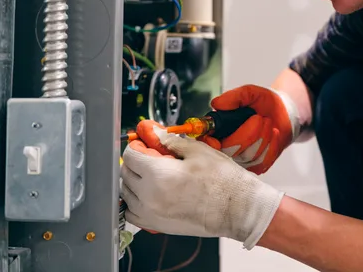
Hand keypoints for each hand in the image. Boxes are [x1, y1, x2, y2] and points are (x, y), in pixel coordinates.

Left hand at [121, 128, 283, 248]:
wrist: (237, 209)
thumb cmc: (223, 182)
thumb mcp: (199, 152)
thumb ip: (172, 142)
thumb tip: (158, 136)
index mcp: (158, 175)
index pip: (130, 156)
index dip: (137, 146)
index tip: (144, 143)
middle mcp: (149, 196)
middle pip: (125, 174)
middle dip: (134, 162)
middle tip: (149, 156)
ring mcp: (151, 214)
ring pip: (126, 194)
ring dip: (132, 181)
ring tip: (150, 174)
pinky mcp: (156, 226)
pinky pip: (132, 213)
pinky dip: (134, 202)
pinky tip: (148, 194)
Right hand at [205, 85, 300, 173]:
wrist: (285, 113)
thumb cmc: (263, 103)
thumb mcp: (249, 93)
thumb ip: (233, 97)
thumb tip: (216, 104)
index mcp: (218, 129)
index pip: (204, 143)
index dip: (207, 145)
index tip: (215, 141)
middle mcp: (227, 148)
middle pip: (229, 151)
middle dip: (247, 134)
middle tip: (259, 118)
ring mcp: (242, 160)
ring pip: (248, 156)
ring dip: (262, 136)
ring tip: (267, 123)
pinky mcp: (257, 167)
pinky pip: (262, 161)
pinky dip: (271, 145)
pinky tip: (273, 134)